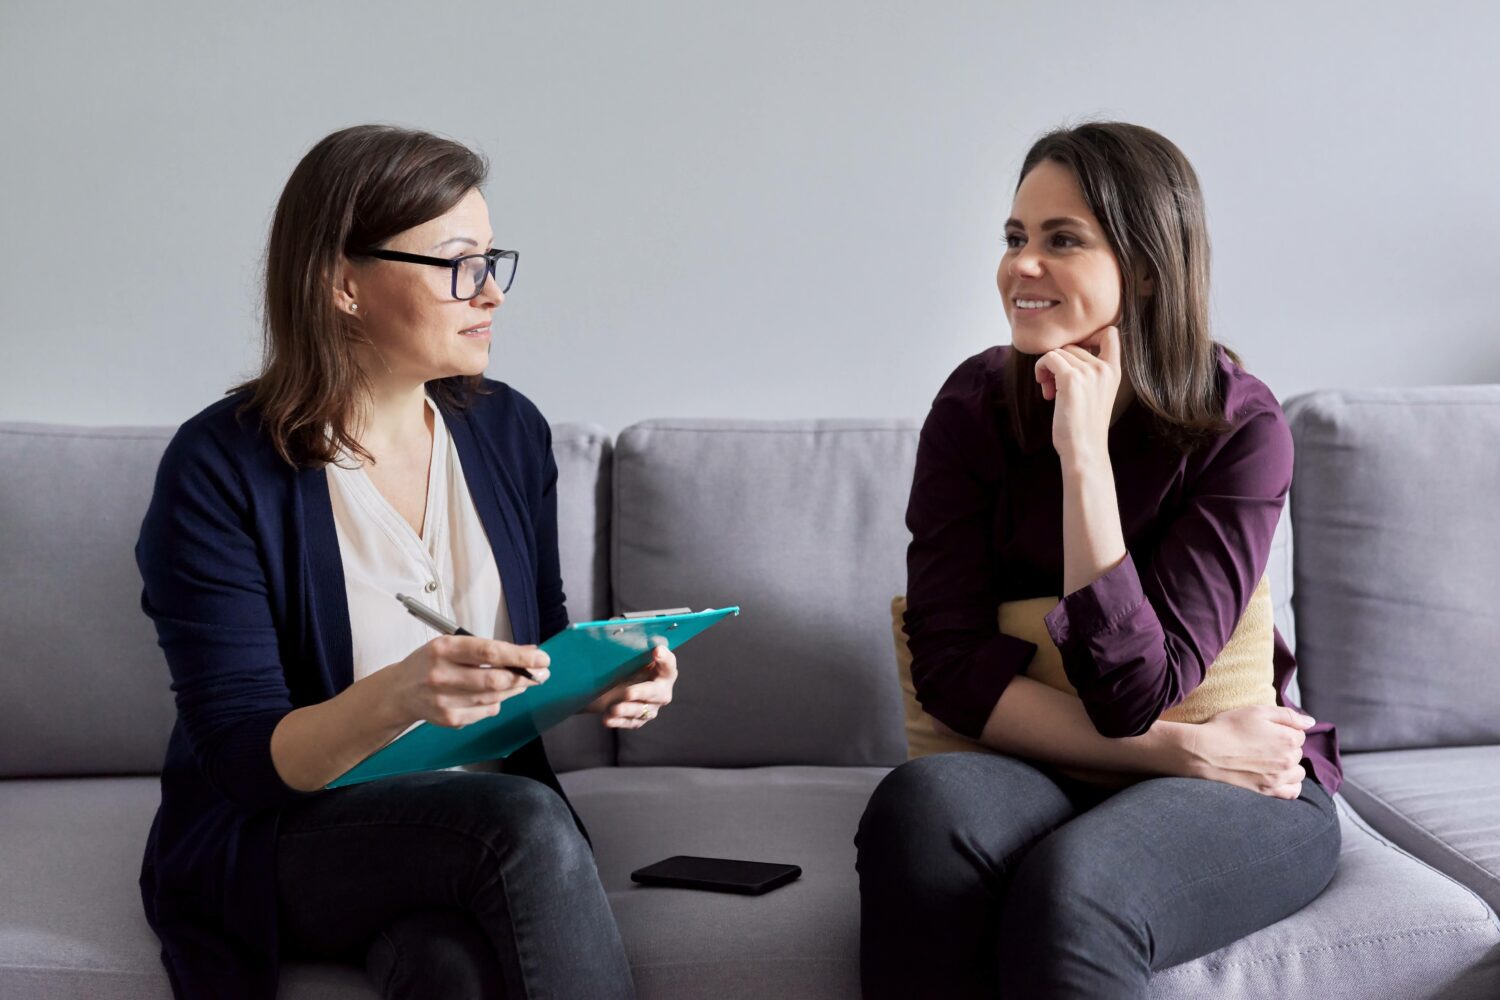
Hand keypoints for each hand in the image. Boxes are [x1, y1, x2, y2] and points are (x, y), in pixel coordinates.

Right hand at [382, 635, 549, 728]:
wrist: (399, 691)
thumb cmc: (430, 663)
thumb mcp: (453, 645)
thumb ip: (489, 649)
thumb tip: (528, 653)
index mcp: (444, 649)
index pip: (489, 652)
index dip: (519, 657)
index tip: (541, 658)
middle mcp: (442, 675)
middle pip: (494, 680)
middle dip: (524, 677)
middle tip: (542, 673)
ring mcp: (444, 701)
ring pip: (494, 698)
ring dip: (514, 689)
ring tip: (522, 681)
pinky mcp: (449, 719)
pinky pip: (486, 712)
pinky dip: (496, 703)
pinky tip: (494, 695)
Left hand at [584, 645, 676, 728]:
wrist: (606, 686)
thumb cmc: (622, 667)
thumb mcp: (626, 659)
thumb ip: (629, 650)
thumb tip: (619, 635)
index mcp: (662, 670)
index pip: (669, 664)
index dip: (665, 658)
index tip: (656, 650)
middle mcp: (660, 690)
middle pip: (657, 693)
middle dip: (642, 692)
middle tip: (627, 693)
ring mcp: (650, 707)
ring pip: (642, 711)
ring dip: (626, 710)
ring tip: (613, 708)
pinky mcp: (638, 720)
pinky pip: (630, 722)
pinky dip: (618, 721)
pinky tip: (607, 718)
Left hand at [1034, 325, 1121, 464]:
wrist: (1084, 449)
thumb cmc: (1084, 426)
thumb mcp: (1096, 393)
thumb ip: (1090, 371)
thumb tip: (1063, 350)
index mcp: (1114, 371)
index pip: (1111, 332)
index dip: (1088, 335)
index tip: (1073, 355)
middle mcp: (1104, 368)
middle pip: (1072, 345)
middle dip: (1059, 363)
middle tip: (1054, 386)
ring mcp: (1089, 372)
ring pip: (1058, 352)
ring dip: (1048, 369)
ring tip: (1050, 391)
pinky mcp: (1071, 379)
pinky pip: (1048, 358)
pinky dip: (1040, 369)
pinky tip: (1045, 389)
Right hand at [1173, 705, 1314, 799]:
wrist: (1204, 752)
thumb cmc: (1228, 728)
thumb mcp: (1257, 711)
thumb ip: (1288, 715)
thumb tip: (1311, 722)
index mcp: (1288, 738)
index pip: (1299, 734)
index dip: (1283, 729)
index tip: (1267, 730)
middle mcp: (1288, 760)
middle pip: (1298, 752)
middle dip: (1286, 747)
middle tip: (1263, 743)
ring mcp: (1279, 778)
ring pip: (1298, 772)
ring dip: (1290, 766)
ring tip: (1270, 760)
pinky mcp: (1268, 791)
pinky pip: (1292, 792)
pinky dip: (1290, 785)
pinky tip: (1278, 777)